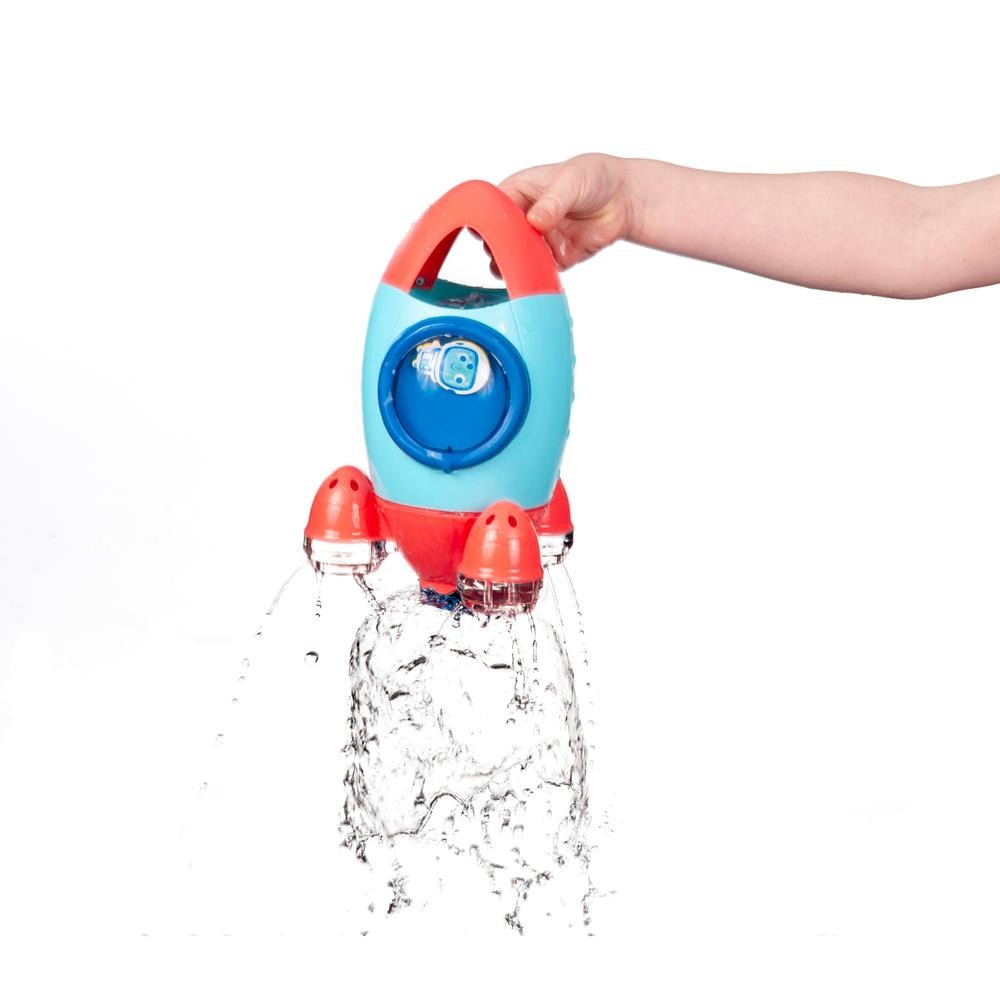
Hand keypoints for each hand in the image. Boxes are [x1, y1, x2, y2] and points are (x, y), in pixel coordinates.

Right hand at [498, 153, 636, 269]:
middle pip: (501, 235)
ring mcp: (539, 238)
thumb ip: (552, 202)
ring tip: (506, 271)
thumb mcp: (571, 181)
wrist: (624, 199)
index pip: (494, 206)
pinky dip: (535, 275)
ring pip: (517, 256)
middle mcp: (525, 216)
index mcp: (521, 191)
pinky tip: (531, 278)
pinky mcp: (554, 257)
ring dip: (511, 265)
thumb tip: (535, 221)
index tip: (482, 232)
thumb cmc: (594, 177)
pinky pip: (540, 270)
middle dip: (497, 246)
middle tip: (496, 255)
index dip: (486, 219)